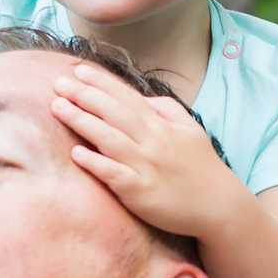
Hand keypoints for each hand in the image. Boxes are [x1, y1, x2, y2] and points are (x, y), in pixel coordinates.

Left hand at [50, 64, 242, 239]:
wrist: (219, 206)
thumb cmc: (202, 168)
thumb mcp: (191, 130)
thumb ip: (167, 109)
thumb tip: (142, 98)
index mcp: (162, 125)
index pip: (127, 97)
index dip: (102, 83)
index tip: (78, 70)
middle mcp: (153, 142)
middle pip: (114, 113)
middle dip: (85, 96)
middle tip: (58, 83)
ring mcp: (146, 167)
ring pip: (110, 139)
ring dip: (82, 121)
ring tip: (58, 107)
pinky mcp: (141, 192)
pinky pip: (114, 174)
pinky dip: (96, 162)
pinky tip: (76, 153)